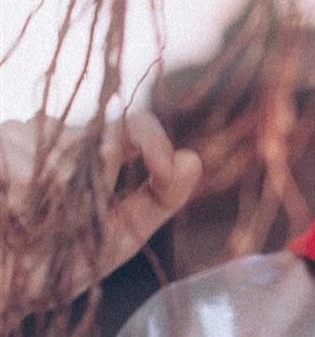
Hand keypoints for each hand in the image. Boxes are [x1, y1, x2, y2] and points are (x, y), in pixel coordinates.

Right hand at [0, 113, 200, 319]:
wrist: (4, 294)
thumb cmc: (58, 264)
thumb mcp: (120, 237)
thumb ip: (159, 199)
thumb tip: (192, 158)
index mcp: (97, 155)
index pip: (135, 125)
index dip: (154, 141)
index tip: (163, 171)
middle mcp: (61, 139)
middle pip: (98, 136)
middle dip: (96, 185)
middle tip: (73, 223)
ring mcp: (21, 140)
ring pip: (59, 147)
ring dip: (56, 194)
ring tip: (39, 224)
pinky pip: (17, 157)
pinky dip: (23, 194)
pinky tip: (17, 217)